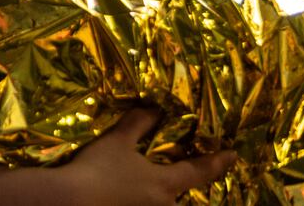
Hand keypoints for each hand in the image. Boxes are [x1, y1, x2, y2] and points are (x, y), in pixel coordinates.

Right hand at [59, 108, 236, 205]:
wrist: (70, 201)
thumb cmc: (99, 169)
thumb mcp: (118, 141)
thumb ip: (138, 123)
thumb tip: (154, 108)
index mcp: (165, 184)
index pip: (199, 171)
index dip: (218, 162)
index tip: (233, 155)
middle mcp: (163, 205)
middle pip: (183, 195)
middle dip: (185, 184)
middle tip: (183, 171)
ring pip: (164, 203)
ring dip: (163, 194)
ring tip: (150, 182)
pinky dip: (143, 199)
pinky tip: (130, 194)